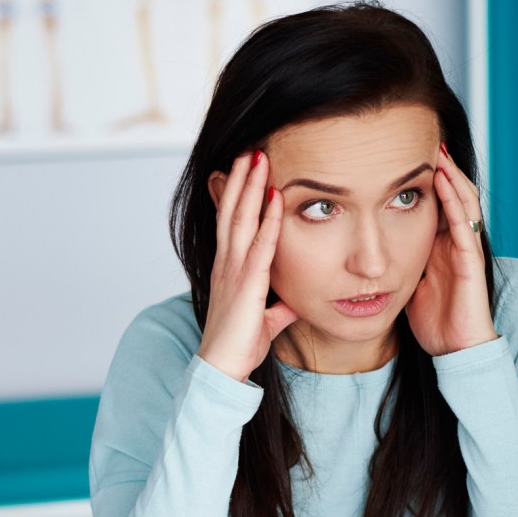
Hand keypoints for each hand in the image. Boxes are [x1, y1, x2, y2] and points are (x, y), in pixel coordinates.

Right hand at [197, 151, 297, 381]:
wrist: (222, 368)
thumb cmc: (239, 345)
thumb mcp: (267, 319)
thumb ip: (279, 304)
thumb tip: (294, 298)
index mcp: (230, 268)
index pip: (233, 222)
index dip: (239, 194)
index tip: (247, 169)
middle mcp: (228, 263)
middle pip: (233, 210)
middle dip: (242, 178)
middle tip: (250, 148)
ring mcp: (234, 270)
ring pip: (241, 219)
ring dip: (251, 186)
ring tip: (257, 157)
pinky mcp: (247, 284)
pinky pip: (260, 245)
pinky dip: (268, 220)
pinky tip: (275, 198)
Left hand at [405, 147, 497, 355]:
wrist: (455, 350)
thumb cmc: (432, 321)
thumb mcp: (408, 283)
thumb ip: (395, 261)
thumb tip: (363, 250)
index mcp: (439, 246)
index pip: (434, 203)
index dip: (423, 181)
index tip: (405, 156)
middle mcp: (454, 243)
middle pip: (451, 195)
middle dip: (441, 169)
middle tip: (427, 140)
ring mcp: (465, 250)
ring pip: (462, 202)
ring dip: (450, 176)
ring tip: (437, 150)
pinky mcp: (472, 261)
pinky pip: (463, 224)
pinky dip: (454, 200)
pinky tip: (443, 181)